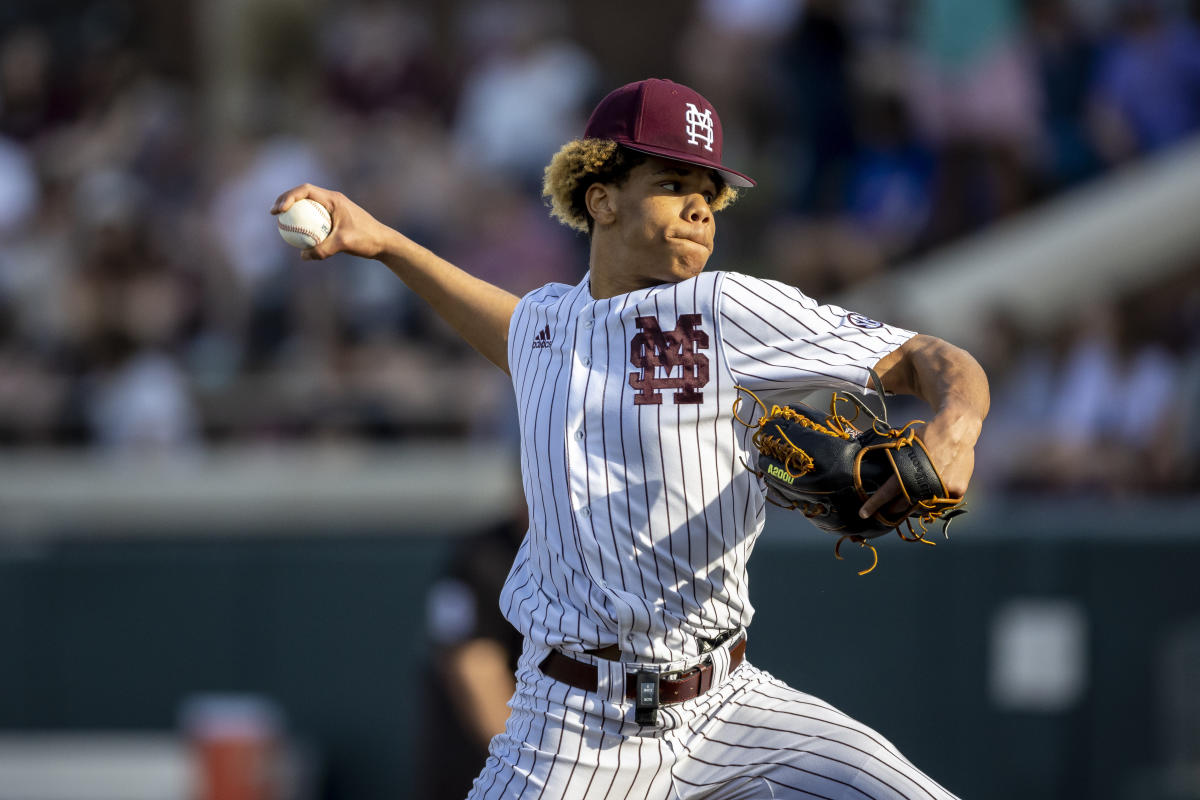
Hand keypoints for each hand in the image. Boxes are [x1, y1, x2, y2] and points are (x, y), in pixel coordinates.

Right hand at [270, 184, 390, 260]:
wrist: (383, 243)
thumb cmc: (367, 240)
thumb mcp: (344, 244)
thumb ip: (323, 249)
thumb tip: (302, 256)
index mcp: (334, 199)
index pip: (305, 190)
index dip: (288, 197)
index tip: (279, 210)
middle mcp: (332, 200)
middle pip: (303, 194)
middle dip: (285, 200)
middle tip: (273, 214)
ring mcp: (333, 209)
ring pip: (308, 206)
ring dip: (293, 211)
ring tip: (280, 222)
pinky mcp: (334, 219)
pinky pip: (314, 218)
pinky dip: (303, 223)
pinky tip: (296, 236)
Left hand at [858, 410, 980, 518]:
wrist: (957, 429)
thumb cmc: (928, 435)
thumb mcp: (905, 444)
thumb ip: (895, 461)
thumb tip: (877, 473)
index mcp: (910, 470)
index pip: (888, 493)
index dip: (874, 504)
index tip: (863, 514)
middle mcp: (927, 482)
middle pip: (904, 506)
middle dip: (893, 509)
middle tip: (887, 509)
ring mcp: (944, 489)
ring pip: (923, 507)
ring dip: (914, 506)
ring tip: (911, 498)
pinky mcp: (958, 491)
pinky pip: (941, 504)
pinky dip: (933, 502)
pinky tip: (929, 494)